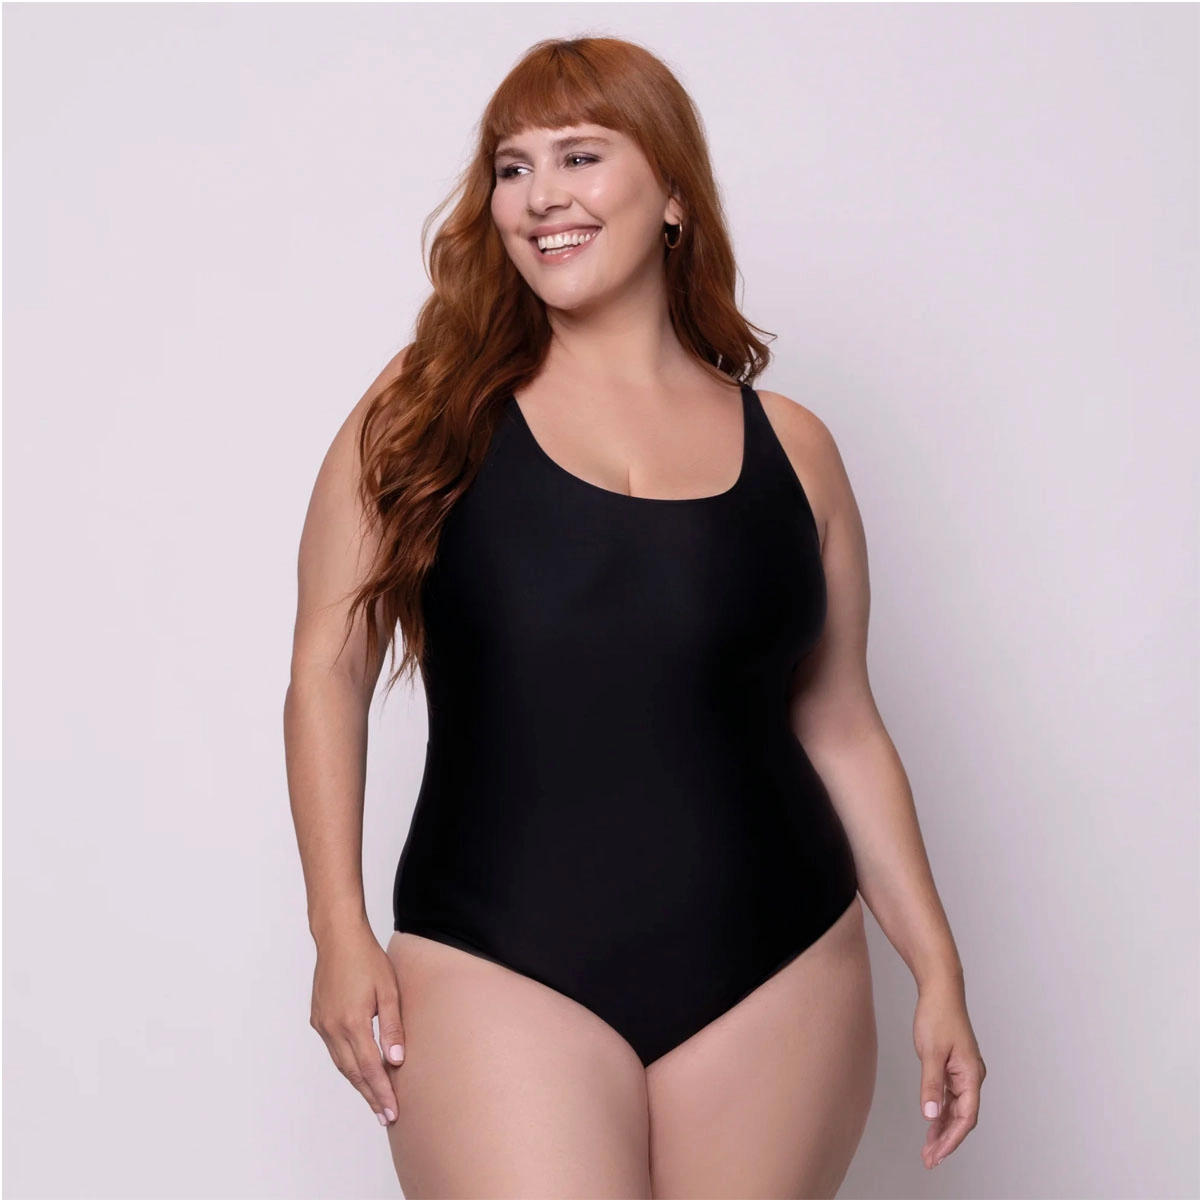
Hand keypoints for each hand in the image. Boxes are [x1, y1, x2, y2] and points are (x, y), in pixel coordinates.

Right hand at [309, 922, 406, 1127]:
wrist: (338, 938)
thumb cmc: (367, 959)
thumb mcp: (389, 990)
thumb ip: (392, 1027)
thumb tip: (396, 1060)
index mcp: (352, 1022)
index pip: (370, 1068)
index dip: (382, 1092)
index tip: (393, 1112)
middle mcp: (333, 1028)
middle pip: (354, 1072)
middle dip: (371, 1095)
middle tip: (386, 1116)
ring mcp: (322, 1024)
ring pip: (342, 1064)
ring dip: (359, 1083)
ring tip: (374, 1100)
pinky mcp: (318, 1018)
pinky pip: (334, 1050)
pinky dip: (348, 1064)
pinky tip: (359, 1071)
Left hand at [913, 977, 985, 1168]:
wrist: (940, 991)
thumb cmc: (938, 1016)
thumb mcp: (930, 1052)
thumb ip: (930, 1085)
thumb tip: (929, 1115)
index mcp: (971, 1075)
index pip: (966, 1118)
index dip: (952, 1140)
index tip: (937, 1155)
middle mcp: (971, 1077)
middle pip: (962, 1118)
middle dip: (946, 1140)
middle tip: (929, 1159)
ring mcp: (963, 1073)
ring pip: (956, 1110)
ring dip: (943, 1129)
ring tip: (928, 1149)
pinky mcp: (954, 1067)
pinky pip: (950, 1097)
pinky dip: (940, 1112)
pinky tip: (931, 1124)